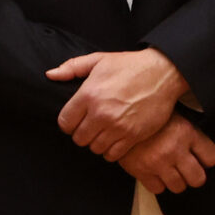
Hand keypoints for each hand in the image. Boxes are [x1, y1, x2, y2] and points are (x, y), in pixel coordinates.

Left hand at [47, 47, 189, 161]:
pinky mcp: (134, 135)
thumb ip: (72, 67)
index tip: (75, 120)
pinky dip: (111, 150)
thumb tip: (50, 75)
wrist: (163, 73)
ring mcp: (118, 126)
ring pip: (95, 148)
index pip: (64, 123)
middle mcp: (101, 113)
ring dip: (96, 142)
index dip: (68, 123)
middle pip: (79, 138)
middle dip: (81, 133)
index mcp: (88, 95)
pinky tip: (114, 139)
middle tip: (90, 126)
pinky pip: (113, 155)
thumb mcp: (98, 60)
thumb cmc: (130, 66)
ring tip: (102, 132)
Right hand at [119, 114, 214, 195]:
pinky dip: (156, 183)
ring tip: (168, 170)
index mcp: (186, 133)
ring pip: (178, 187)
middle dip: (193, 176)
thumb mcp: (174, 118)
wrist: (118, 119)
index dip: (206, 160)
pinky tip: (154, 172)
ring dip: (174, 181)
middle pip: (198, 179)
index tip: (201, 159)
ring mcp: (157, 161)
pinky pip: (157, 189)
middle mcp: (174, 149)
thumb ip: (190, 135)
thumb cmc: (147, 119)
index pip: (212, 158)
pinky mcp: (141, 170)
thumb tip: (202, 154)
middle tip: (186, 170)